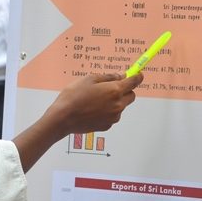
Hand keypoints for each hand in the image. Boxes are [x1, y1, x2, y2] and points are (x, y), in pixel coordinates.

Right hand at [13, 72, 142, 172]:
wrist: (63, 118)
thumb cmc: (74, 96)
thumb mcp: (89, 79)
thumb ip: (107, 77)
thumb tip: (119, 76)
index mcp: (115, 91)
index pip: (134, 82)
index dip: (137, 77)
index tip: (138, 74)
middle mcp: (118, 105)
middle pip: (131, 96)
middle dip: (125, 90)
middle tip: (112, 87)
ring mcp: (113, 117)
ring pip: (121, 106)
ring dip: (115, 102)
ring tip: (96, 100)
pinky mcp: (107, 126)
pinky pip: (112, 116)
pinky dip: (107, 111)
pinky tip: (93, 109)